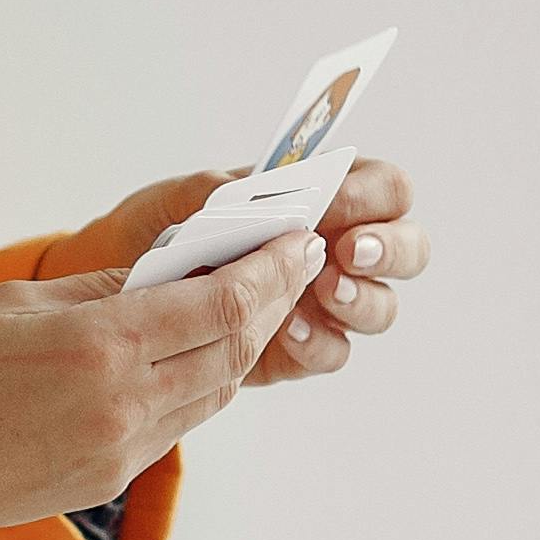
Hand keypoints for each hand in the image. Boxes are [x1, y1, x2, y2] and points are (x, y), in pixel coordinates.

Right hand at [0, 232, 324, 539]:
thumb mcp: (17, 305)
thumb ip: (104, 289)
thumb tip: (171, 269)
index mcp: (99, 346)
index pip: (221, 303)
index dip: (271, 272)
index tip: (297, 243)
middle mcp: (122, 405)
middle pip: (233, 349)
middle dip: (271, 303)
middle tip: (292, 266)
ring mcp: (118, 451)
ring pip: (212, 392)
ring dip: (241, 345)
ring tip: (255, 303)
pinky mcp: (104, 479)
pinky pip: (176, 425)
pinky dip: (200, 383)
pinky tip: (197, 353)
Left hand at [60, 158, 426, 385]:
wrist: (130, 292)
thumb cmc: (165, 229)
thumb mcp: (175, 198)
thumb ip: (207, 189)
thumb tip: (236, 192)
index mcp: (330, 195)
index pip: (386, 188)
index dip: (370, 197)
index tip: (330, 206)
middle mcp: (343, 248)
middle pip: (409, 249)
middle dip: (387, 251)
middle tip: (345, 254)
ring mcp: (331, 302)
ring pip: (381, 306)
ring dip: (359, 301)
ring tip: (322, 292)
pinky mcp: (305, 347)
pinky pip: (334, 352)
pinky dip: (317, 341)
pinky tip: (286, 330)